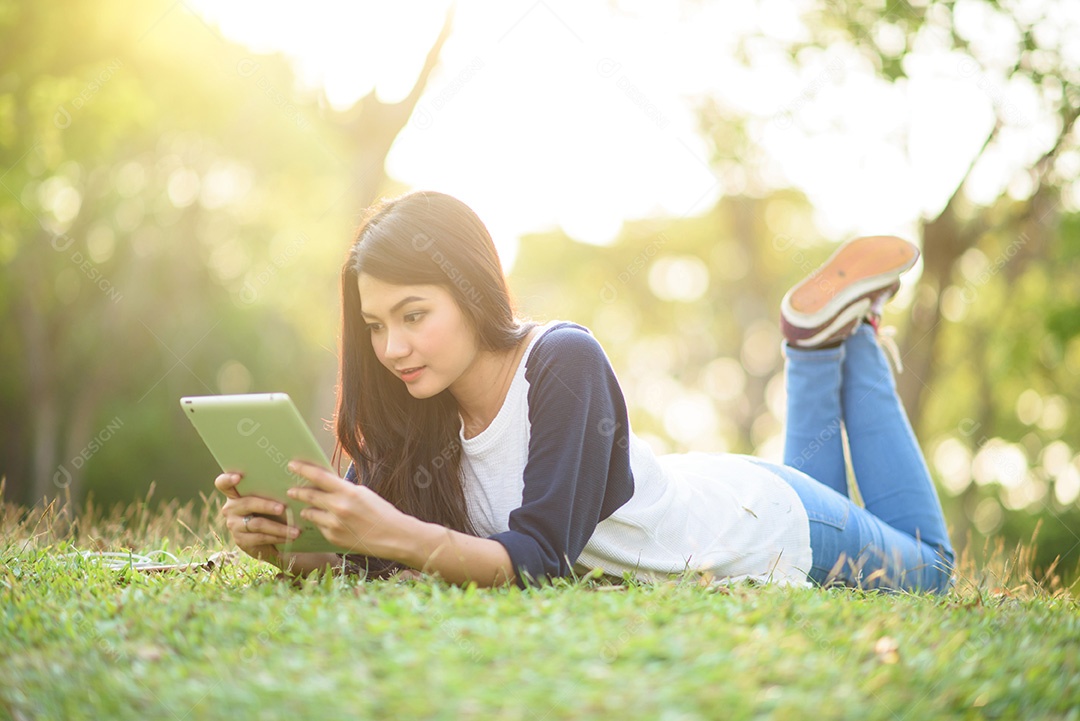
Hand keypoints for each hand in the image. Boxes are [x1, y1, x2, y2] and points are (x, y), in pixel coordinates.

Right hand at [214, 472, 299, 565]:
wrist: (266, 539)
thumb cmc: (269, 511)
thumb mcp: (268, 499)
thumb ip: (270, 491)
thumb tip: (291, 484)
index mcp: (235, 494)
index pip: (222, 484)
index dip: (227, 480)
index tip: (238, 477)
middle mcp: (230, 508)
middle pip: (247, 504)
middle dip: (266, 506)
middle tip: (282, 508)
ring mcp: (234, 525)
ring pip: (257, 524)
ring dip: (279, 527)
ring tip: (295, 530)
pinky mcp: (241, 540)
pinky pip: (261, 537)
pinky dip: (278, 537)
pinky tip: (290, 537)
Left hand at [286, 460, 409, 558]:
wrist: (394, 536)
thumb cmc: (381, 512)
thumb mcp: (363, 493)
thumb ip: (343, 489)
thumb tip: (324, 485)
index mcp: (348, 492)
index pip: (319, 477)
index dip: (303, 470)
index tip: (292, 465)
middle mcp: (339, 508)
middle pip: (309, 495)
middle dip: (297, 491)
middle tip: (291, 490)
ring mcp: (334, 524)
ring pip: (310, 513)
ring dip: (307, 509)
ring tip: (306, 508)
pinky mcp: (333, 538)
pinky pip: (320, 527)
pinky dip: (321, 523)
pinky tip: (328, 523)